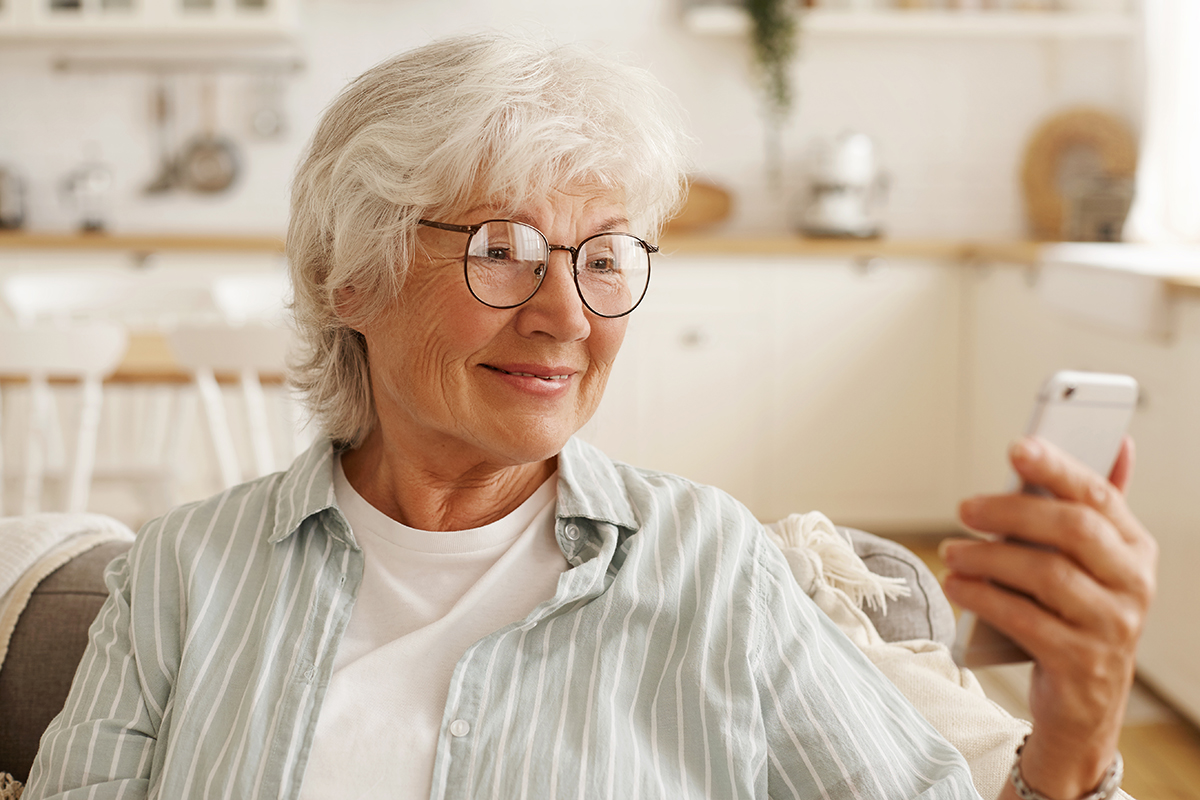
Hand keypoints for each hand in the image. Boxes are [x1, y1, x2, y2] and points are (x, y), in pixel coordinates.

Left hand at [942, 436, 1156, 799]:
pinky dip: (983, 597)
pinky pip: (1025, 620)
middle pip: (1073, 529)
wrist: (1083, 704)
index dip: (1058, 467)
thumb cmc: (1076, 614)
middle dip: (1011, 510)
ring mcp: (1112, 627)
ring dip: (988, 556)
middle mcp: (1134, 585)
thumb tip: (1120, 441)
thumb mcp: (1092, 562)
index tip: (1017, 447)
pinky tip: (957, 584)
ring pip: (1046, 574)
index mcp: (1136, 548)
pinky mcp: (1082, 664)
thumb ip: (1095, 506)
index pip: (1099, 495)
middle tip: (964, 507)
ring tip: (951, 550)